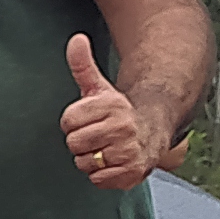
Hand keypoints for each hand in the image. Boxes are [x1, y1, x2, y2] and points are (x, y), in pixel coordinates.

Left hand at [59, 34, 181, 191]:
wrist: (151, 131)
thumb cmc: (117, 111)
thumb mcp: (100, 87)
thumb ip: (83, 65)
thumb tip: (76, 38)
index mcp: (113, 105)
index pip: (68, 121)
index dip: (74, 122)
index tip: (90, 119)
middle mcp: (123, 128)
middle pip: (74, 143)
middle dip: (82, 142)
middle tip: (99, 135)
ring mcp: (129, 152)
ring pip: (84, 163)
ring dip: (91, 159)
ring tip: (106, 148)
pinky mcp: (132, 173)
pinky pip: (97, 179)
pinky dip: (101, 175)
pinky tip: (114, 163)